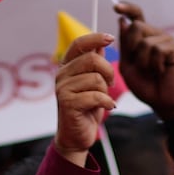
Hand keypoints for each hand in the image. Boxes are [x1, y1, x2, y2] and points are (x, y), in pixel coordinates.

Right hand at [51, 26, 116, 164]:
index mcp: (67, 67)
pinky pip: (95, 96)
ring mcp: (62, 88)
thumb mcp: (93, 84)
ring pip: (96, 79)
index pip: (79, 44)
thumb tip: (101, 43)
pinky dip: (107, 102)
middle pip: (92, 59)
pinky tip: (108, 107)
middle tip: (111, 84)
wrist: (77, 136)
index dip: (95, 38)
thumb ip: (95, 64)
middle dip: (108, 71)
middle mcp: (62, 75)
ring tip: (103, 100)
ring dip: (106, 91)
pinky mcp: (67, 103)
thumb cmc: (87, 109)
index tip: (110, 38)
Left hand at [115, 6, 173, 116]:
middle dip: (131, 46)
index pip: (136, 16)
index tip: (116, 7)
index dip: (127, 9)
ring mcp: (168, 41)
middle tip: (139, 63)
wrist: (160, 101)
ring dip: (143, 61)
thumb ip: (124, 45)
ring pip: (146, 41)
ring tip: (151, 71)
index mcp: (143, 37)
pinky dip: (154, 64)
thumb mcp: (127, 65)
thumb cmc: (144, 84)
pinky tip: (160, 71)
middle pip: (137, 26)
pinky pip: (158, 50)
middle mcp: (156, 35)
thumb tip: (123, 21)